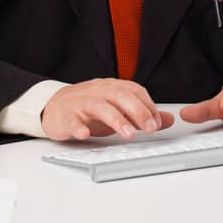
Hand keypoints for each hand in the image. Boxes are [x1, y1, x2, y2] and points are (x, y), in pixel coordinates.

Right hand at [41, 78, 175, 141]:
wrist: (54, 107)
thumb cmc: (89, 110)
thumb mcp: (118, 110)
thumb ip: (142, 115)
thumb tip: (168, 119)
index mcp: (112, 87)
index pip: (134, 91)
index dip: (148, 106)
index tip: (157, 122)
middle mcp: (98, 91)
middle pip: (120, 96)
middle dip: (138, 111)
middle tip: (150, 128)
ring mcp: (81, 102)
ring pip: (100, 107)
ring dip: (116, 120)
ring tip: (128, 134)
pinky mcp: (66, 115)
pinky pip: (72, 119)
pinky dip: (79, 126)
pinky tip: (85, 134)